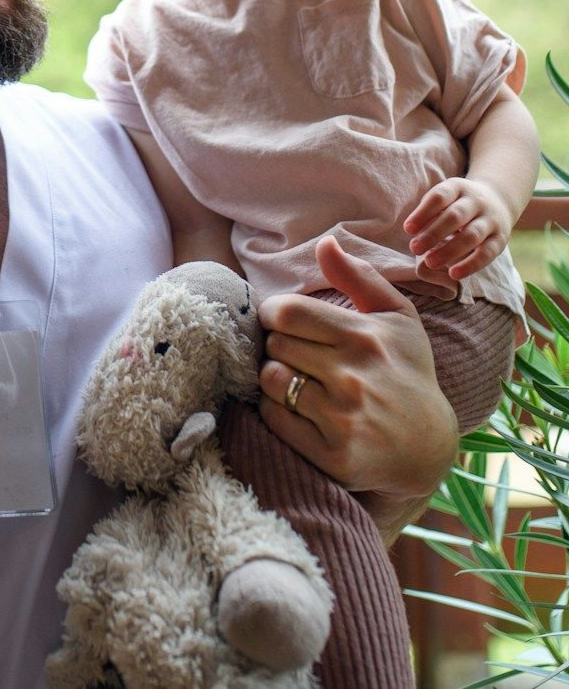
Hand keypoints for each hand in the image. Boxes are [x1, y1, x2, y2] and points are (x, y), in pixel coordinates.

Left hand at [256, 237, 456, 533]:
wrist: (428, 447)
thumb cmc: (406, 371)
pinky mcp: (334, 456)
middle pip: (275, 345)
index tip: (284, 323)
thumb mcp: (396, 318)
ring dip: (275, 379)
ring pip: (270, 380)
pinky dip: (276, 412)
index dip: (273, 314)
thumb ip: (359, 276)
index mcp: (366, 338)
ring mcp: (345, 418)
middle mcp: (356, 377)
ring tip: (297, 381)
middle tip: (296, 356)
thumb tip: (325, 242)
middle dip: (277, 347)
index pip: (286, 312)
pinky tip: (299, 411)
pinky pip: (274, 419)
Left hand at [404, 176, 512, 279]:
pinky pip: (487, 253)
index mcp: (458, 188)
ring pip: (471, 235)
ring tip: (429, 263)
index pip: (440, 197)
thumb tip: (413, 232)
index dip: (423, 213)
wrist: (498, 200)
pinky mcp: (500, 239)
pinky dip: (470, 265)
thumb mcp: (444, 199)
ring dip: (449, 250)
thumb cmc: (457, 203)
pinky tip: (453, 274)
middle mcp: (477, 201)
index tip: (408, 229)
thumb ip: (429, 212)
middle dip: (433, 233)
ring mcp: (491, 220)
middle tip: (414, 249)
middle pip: (455, 216)